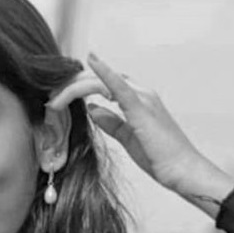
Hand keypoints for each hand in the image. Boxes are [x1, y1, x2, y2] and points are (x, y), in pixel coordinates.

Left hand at [48, 53, 209, 192]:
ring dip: (76, 87)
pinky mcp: (143, 108)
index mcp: (138, 100)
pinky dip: (105, 73)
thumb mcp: (128, 138)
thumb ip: (111, 122)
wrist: (183, 170)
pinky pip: (120, 86)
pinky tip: (91, 62)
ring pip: (102, 82)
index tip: (59, 96)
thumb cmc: (160, 157)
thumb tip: (91, 109)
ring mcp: (143, 98)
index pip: (104, 84)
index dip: (80, 87)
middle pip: (99, 80)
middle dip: (72, 86)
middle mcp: (142, 93)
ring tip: (55, 98)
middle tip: (50, 97)